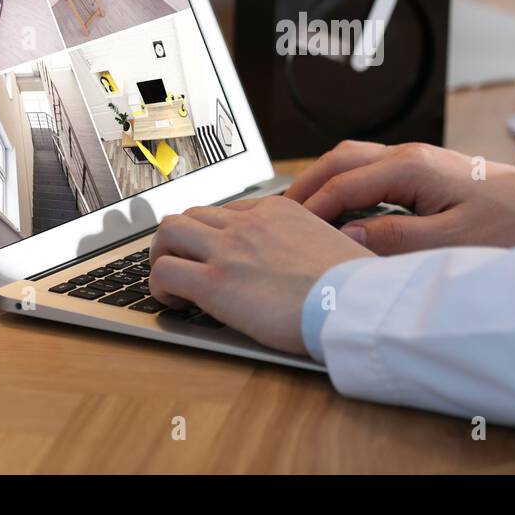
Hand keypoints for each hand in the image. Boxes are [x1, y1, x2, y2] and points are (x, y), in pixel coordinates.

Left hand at [148, 196, 372, 354]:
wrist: (354, 303)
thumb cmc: (354, 285)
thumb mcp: (334, 245)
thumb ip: (310, 244)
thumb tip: (311, 262)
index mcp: (278, 211)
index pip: (228, 212)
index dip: (216, 236)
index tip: (218, 256)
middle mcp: (248, 223)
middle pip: (191, 215)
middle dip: (180, 240)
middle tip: (184, 263)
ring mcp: (228, 250)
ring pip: (168, 232)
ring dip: (163, 255)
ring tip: (171, 282)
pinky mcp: (214, 283)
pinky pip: (164, 272)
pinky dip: (160, 287)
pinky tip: (174, 303)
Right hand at [285, 141, 514, 254]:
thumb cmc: (508, 224)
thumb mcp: (449, 242)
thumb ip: (393, 239)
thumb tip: (346, 238)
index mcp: (410, 167)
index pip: (342, 185)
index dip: (310, 209)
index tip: (283, 231)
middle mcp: (409, 154)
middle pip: (339, 159)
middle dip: (305, 185)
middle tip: (277, 213)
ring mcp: (417, 158)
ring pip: (354, 159)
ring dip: (324, 180)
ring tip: (301, 209)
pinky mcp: (426, 169)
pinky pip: (372, 168)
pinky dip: (347, 182)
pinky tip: (342, 206)